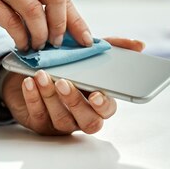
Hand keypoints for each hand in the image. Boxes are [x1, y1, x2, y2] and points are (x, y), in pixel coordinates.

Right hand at [0, 0, 89, 50]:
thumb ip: (35, 3)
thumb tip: (65, 31)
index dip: (76, 18)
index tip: (86, 39)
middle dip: (63, 24)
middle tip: (59, 44)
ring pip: (35, 10)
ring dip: (41, 34)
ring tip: (38, 46)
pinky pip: (12, 21)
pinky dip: (21, 37)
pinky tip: (21, 45)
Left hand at [2, 38, 144, 135]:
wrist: (30, 71)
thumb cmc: (65, 63)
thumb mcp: (87, 51)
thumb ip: (113, 47)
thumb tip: (139, 44)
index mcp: (98, 100)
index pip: (108, 110)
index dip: (103, 104)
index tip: (96, 94)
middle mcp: (83, 115)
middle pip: (88, 121)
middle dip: (75, 101)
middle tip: (63, 82)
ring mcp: (62, 122)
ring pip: (61, 118)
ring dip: (50, 96)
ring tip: (41, 75)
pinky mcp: (40, 124)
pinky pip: (38, 116)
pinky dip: (33, 98)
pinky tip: (30, 82)